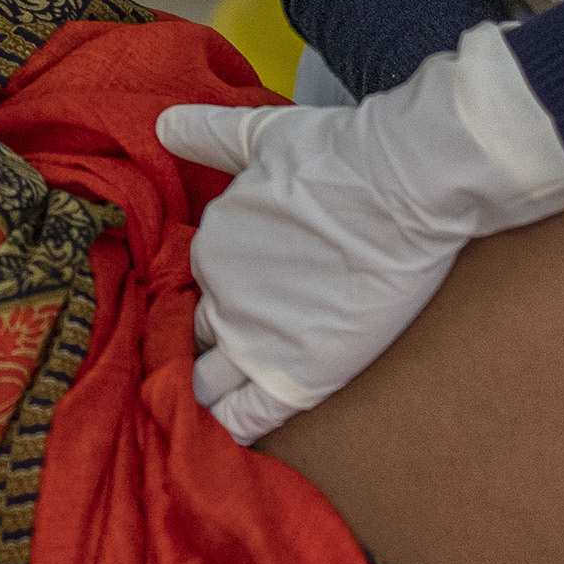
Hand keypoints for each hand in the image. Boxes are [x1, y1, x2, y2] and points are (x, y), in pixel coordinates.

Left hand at [149, 26, 563, 444]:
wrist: (402, 188)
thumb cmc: (338, 155)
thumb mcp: (259, 135)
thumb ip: (206, 134)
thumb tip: (161, 124)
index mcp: (211, 246)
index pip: (204, 282)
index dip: (222, 290)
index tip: (246, 292)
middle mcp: (220, 296)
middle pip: (201, 332)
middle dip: (209, 339)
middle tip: (237, 345)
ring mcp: (254, 341)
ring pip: (209, 380)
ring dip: (208, 389)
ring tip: (217, 403)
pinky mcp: (296, 374)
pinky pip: (247, 417)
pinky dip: (232, 428)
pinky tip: (228, 438)